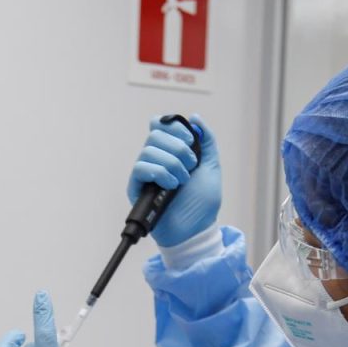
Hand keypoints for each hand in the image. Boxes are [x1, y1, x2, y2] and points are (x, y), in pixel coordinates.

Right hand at [128, 116, 221, 247]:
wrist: (196, 228)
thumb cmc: (202, 202)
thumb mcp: (211, 166)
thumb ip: (206, 140)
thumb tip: (196, 117)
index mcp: (171, 151)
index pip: (160, 125)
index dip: (173, 127)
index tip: (190, 140)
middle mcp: (155, 159)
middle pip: (154, 134)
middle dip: (178, 148)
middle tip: (191, 166)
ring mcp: (145, 173)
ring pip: (149, 150)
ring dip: (171, 164)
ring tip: (182, 181)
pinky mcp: (136, 187)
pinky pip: (140, 168)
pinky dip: (160, 173)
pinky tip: (171, 186)